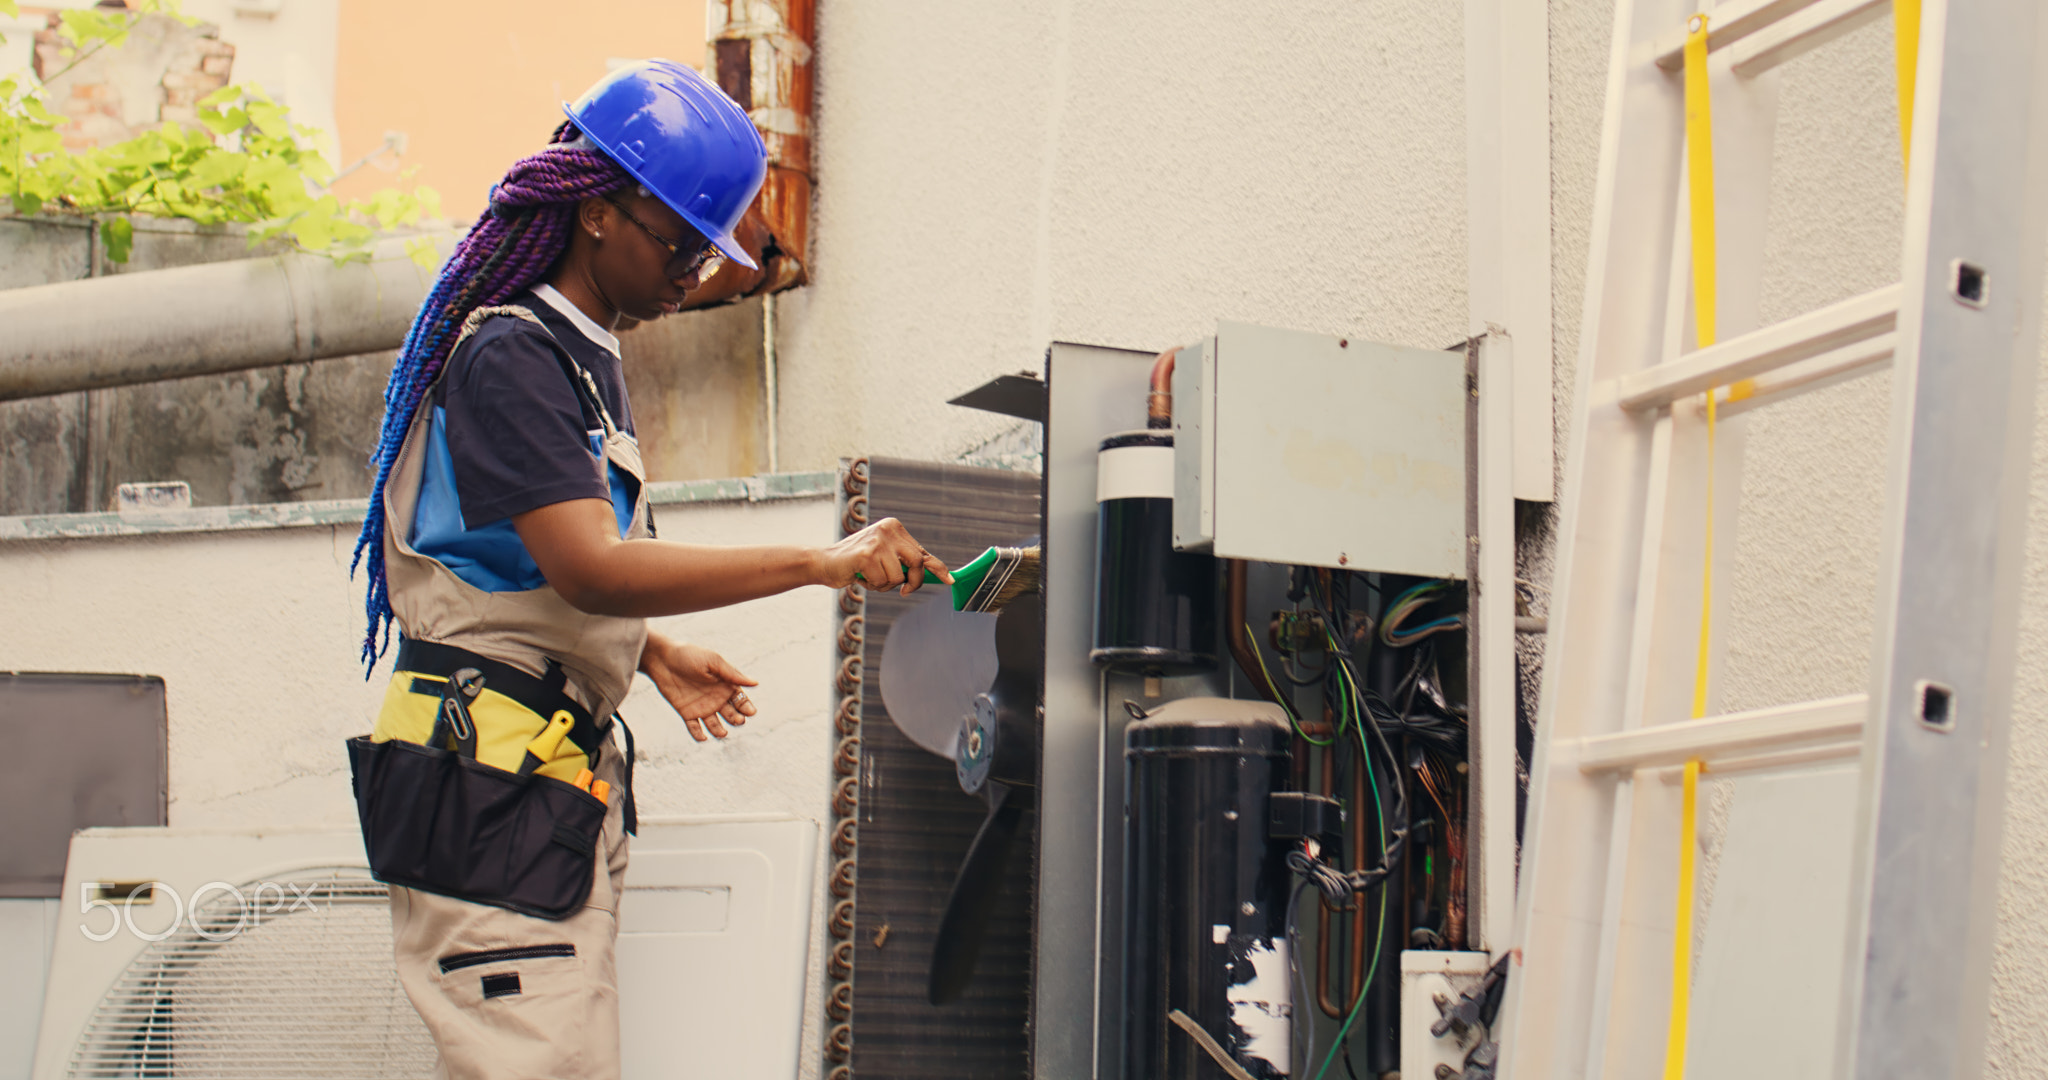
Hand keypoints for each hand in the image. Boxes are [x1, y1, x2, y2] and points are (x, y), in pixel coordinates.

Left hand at [638, 630, 758, 741]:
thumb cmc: (690, 655)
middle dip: (736, 719)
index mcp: (725, 685)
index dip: (746, 707)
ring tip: (721, 733)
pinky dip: (699, 735)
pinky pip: (694, 728)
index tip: (750, 712)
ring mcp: (702, 707)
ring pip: (715, 725)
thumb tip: (755, 683)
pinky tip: (703, 737)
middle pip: (731, 714)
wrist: (662, 659)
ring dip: (719, 731)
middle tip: (737, 720)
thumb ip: (732, 674)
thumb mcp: (713, 662)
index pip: (741, 700)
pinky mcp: (687, 713)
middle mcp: (716, 698)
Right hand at [814, 517, 952, 595]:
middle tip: (904, 591)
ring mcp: (877, 541)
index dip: (937, 567)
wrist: (824, 562)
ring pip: (898, 577)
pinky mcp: (867, 554)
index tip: (950, 579)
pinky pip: (883, 581)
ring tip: (869, 577)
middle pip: (916, 563)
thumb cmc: (856, 563)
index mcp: (894, 528)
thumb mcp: (884, 557)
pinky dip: (873, 586)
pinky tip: (860, 577)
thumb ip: (905, 562)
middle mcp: (888, 529)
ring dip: (885, 585)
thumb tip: (934, 572)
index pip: (922, 551)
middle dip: (913, 582)